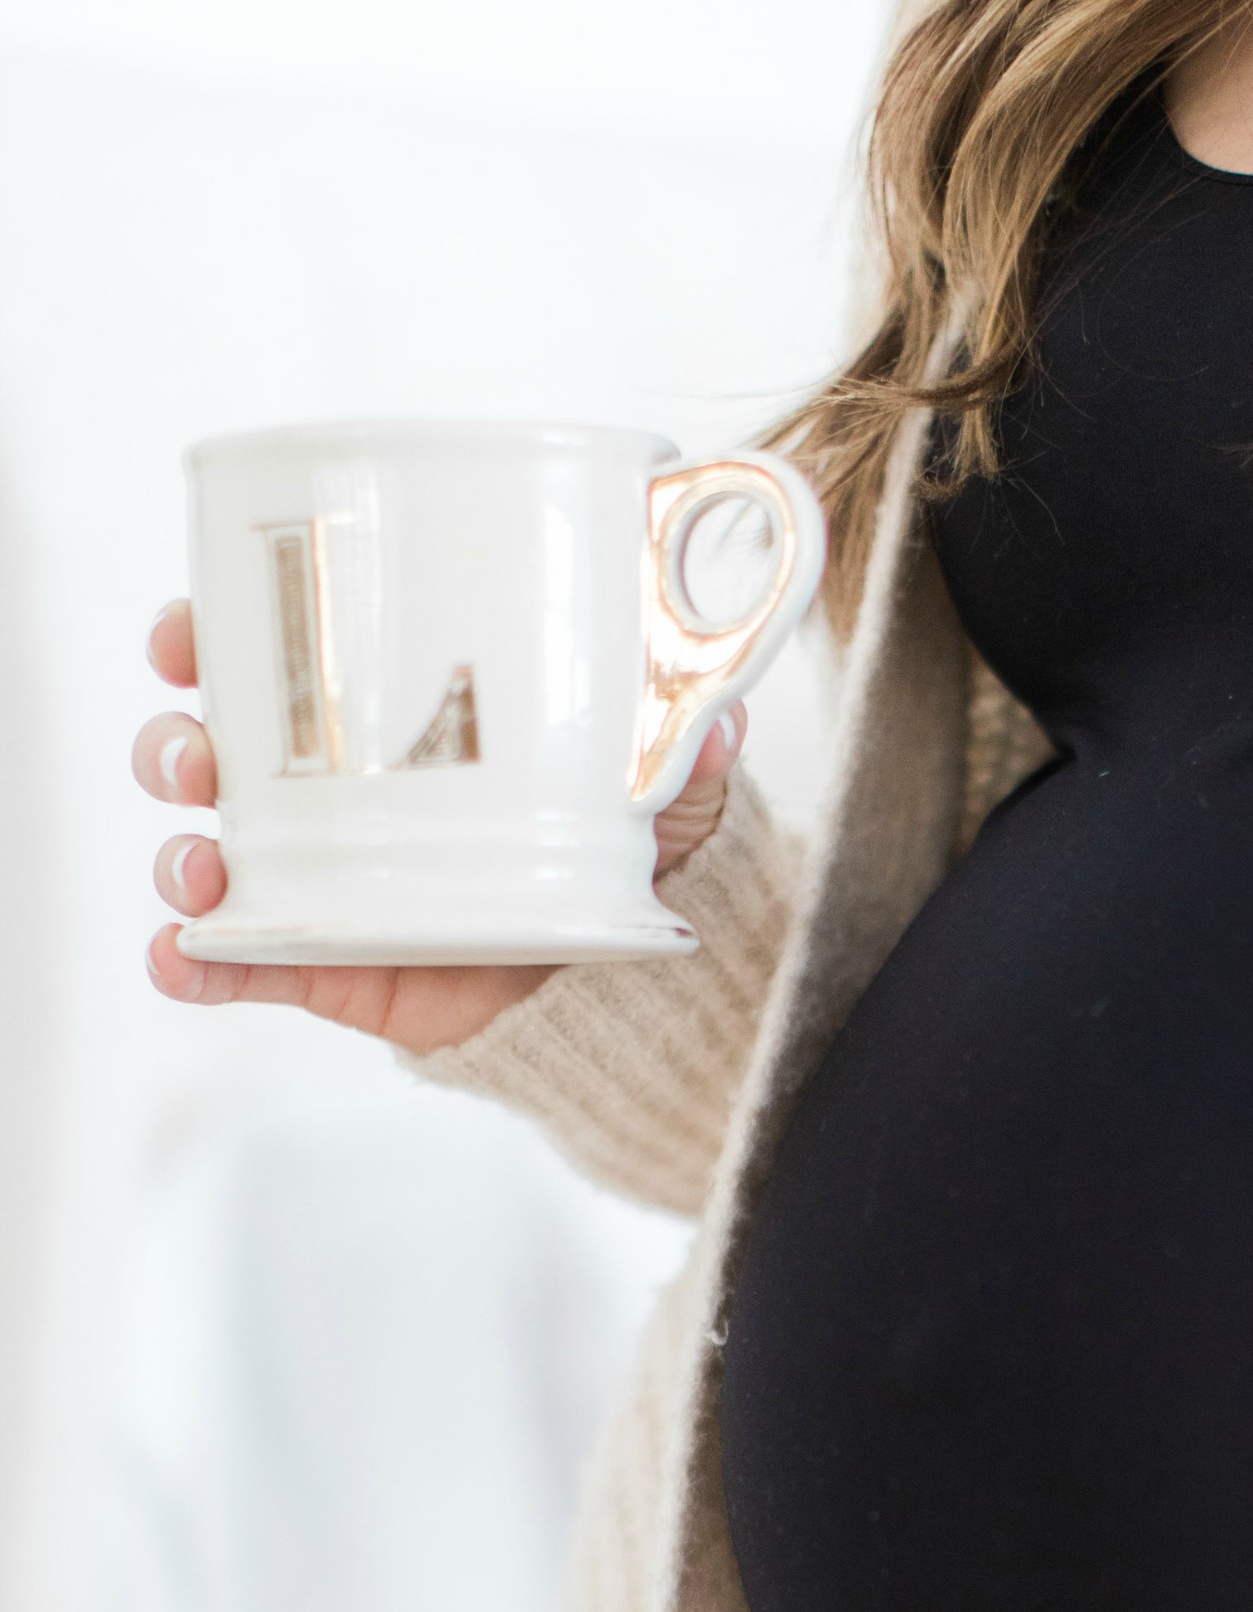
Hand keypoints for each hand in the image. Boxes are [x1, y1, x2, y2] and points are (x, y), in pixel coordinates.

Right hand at [136, 600, 743, 1049]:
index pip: (273, 660)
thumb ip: (679, 752)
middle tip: (193, 751)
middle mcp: (327, 796)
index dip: (208, 635)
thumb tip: (718, 722)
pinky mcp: (327, 969)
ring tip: (199, 862)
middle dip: (174, 742)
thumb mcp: (656, 790)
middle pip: (210, 751)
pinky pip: (236, 966)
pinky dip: (193, 962)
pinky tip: (176, 956)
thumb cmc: (615, 848)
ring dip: (177, 851)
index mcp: (380, 722)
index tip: (189, 630)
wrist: (623, 981)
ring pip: (207, 854)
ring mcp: (316, 886)